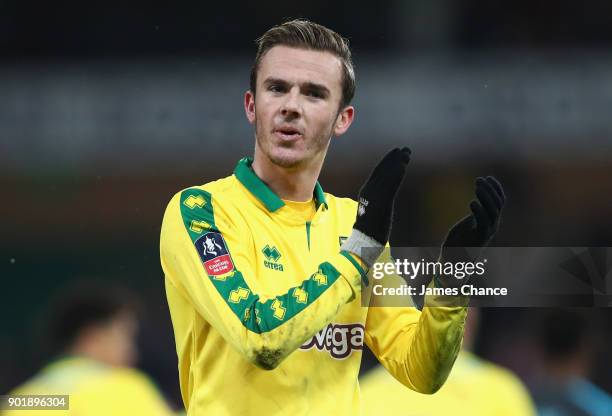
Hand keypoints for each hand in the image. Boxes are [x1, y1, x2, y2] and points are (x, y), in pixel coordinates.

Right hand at [342, 147, 410, 266]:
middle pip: (383, 170)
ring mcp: (374, 196)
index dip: (387, 161)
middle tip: (405, 149)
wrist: (364, 240)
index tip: (397, 152)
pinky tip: (403, 166)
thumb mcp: (373, 209)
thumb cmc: (370, 229)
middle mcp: (369, 190)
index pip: (378, 172)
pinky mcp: (381, 202)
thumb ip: (379, 200)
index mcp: (366, 191)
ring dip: (397, 163)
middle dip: (394, 158)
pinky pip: (390, 185)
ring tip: (407, 154)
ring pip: (387, 175)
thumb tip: (386, 196)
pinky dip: (396, 174)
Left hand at [441, 176, 505, 261]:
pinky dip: (478, 211)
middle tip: (479, 180)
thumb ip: (475, 215)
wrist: (454, 261)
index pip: (500, 201)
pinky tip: (472, 202)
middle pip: (498, 204)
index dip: (496, 188)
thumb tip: (478, 203)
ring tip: (477, 186)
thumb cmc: (459, 243)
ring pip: (492, 211)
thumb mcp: (467, 225)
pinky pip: (482, 222)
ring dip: (485, 197)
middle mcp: (492, 226)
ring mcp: (487, 232)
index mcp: (491, 221)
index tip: (488, 177)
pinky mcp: (478, 238)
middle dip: (490, 190)